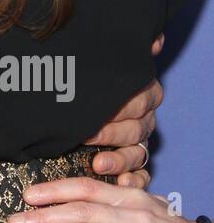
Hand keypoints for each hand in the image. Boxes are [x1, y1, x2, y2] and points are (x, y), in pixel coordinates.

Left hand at [81, 33, 164, 187]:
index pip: (141, 100)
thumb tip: (154, 39)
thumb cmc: (85, 81)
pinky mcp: (130, 165)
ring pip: (136, 154)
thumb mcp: (97, 63)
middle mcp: (142, 119)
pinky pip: (139, 176)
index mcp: (140, 93)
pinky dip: (131, 181)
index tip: (94, 113)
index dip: (120, 107)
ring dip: (120, 160)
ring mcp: (137, 143)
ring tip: (99, 164)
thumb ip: (122, 52)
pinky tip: (119, 183)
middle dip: (112, 133)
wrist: (68, 100)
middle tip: (87, 136)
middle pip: (136, 128)